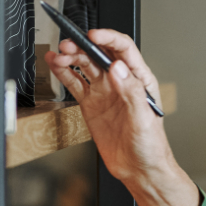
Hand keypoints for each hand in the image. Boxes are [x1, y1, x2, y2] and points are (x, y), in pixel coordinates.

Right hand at [47, 30, 200, 205]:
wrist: (139, 169)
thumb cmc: (151, 146)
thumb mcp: (144, 119)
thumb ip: (132, 92)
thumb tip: (118, 68)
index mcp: (139, 80)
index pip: (123, 50)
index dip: (107, 38)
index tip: (92, 35)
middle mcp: (120, 82)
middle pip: (99, 54)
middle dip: (82, 46)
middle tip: (67, 46)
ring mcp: (104, 92)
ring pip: (85, 66)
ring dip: (71, 57)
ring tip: (57, 55)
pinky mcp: (91, 104)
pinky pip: (75, 83)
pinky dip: (63, 73)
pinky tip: (54, 65)